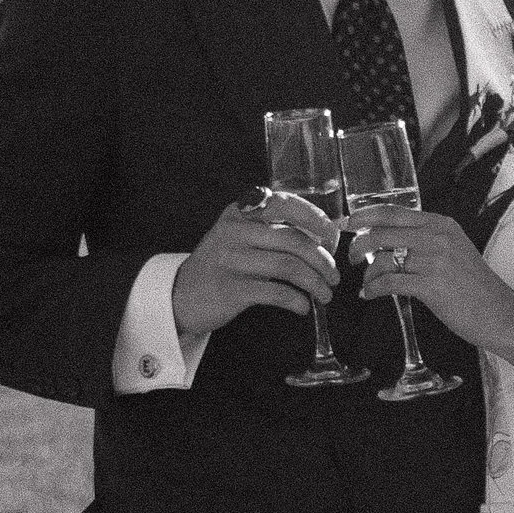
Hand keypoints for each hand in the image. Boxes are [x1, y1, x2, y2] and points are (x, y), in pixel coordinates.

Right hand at [171, 190, 340, 338]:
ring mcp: (231, 260)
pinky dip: (297, 301)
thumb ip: (269, 229)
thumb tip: (322, 238)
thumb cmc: (220, 266)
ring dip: (315, 283)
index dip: (315, 220)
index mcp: (240, 212)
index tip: (333, 237)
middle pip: (294, 240)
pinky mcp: (232, 289)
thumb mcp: (237, 235)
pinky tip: (303, 307)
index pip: (285, 205)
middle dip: (323, 260)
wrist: (179, 295)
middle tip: (334, 276)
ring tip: (325, 295)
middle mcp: (234, 231)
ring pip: (289, 267)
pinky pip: (277, 293)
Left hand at [350, 208, 504, 347]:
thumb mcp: (455, 250)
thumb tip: (389, 240)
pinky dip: (372, 290)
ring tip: (367, 284)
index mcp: (441, 224)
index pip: (393, 211)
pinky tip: (369, 295)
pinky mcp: (430, 286)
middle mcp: (437, 237)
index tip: (347, 223)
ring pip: (382, 259)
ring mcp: (434, 261)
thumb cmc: (476, 287)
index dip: (364, 215)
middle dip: (358, 245)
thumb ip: (427, 239)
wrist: (502, 314)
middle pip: (381, 232)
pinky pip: (388, 283)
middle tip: (350, 257)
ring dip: (367, 273)